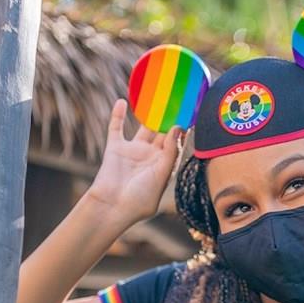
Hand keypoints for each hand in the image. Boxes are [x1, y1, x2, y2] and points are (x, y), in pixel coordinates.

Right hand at [85, 99, 183, 224]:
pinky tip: (123, 101)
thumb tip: (178, 128)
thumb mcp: (160, 176)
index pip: (176, 142)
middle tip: (176, 98)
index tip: (191, 111)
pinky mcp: (115, 148)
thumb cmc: (140, 199)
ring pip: (142, 127)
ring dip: (148, 113)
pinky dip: (118, 115)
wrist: (112, 207)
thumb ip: (169, 152)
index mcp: (163, 165)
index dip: (183, 128)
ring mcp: (132, 151)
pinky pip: (116, 128)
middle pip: (162, 131)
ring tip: (155, 94)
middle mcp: (149, 156)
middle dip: (169, 116)